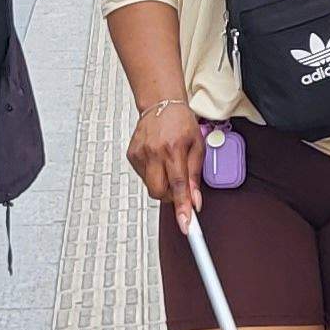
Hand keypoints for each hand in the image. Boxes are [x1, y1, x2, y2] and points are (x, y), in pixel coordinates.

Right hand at [127, 101, 203, 218]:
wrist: (160, 104)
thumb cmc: (181, 123)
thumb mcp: (197, 146)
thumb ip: (195, 176)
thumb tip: (195, 201)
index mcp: (174, 149)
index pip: (179, 185)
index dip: (182, 208)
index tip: (185, 225)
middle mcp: (155, 152)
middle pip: (159, 192)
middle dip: (170, 197)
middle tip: (179, 187)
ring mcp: (141, 154)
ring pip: (150, 187)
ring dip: (162, 184)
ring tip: (168, 165)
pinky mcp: (132, 155)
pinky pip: (143, 177)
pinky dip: (153, 175)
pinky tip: (158, 161)